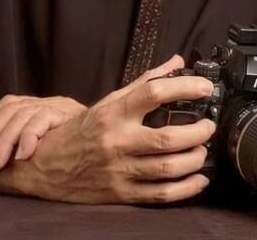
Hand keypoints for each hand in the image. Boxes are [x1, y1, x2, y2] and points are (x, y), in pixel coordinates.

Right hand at [0, 54, 215, 203]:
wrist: (47, 165)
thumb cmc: (83, 131)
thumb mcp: (109, 101)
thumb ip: (144, 83)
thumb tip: (176, 63)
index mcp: (114, 112)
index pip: (153, 93)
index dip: (184, 88)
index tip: (205, 88)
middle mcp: (117, 141)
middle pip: (166, 138)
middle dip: (197, 132)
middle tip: (208, 126)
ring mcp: (119, 169)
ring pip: (167, 167)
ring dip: (194, 159)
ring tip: (203, 150)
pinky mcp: (122, 193)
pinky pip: (160, 194)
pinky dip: (186, 188)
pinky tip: (198, 179)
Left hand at [0, 94, 87, 168]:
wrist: (109, 139)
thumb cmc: (76, 147)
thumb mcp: (49, 142)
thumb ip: (27, 141)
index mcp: (38, 105)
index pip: (7, 105)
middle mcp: (46, 102)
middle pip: (11, 109)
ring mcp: (57, 105)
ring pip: (23, 114)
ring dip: (5, 140)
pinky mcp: (67, 113)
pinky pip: (43, 119)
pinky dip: (29, 136)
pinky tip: (23, 154)